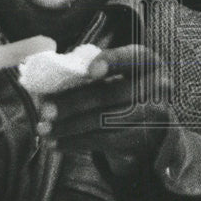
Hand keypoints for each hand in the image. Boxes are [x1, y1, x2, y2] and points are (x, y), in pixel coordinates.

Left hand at [37, 45, 174, 173]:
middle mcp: (156, 88)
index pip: (133, 57)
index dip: (112, 62)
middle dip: (74, 103)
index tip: (90, 70)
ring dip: (69, 127)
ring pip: (104, 122)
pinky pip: (104, 141)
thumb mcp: (119, 74)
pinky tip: (57, 142)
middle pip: (111, 94)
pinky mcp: (140, 140)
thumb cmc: (123, 90)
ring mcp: (151, 116)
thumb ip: (94, 72)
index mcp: (147, 63)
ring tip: (44, 129)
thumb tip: (50, 82)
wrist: (151, 125)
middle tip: (45, 110)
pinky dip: (76, 142)